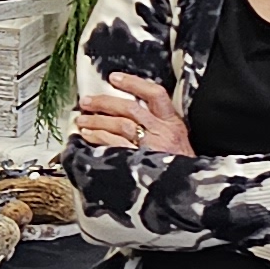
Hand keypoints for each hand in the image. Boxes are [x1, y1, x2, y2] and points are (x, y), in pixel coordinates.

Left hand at [73, 72, 192, 155]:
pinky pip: (115, 145)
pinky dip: (99, 139)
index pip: (155, 94)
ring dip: (97, 121)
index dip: (134, 83)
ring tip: (82, 120)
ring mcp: (151, 147)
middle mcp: (163, 132)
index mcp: (173, 123)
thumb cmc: (180, 165)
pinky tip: (88, 137)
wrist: (186, 191)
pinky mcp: (139, 162)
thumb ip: (158, 124)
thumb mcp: (177, 140)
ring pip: (120, 125)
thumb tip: (127, 111)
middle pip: (130, 109)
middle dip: (104, 103)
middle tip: (86, 102)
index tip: (114, 77)